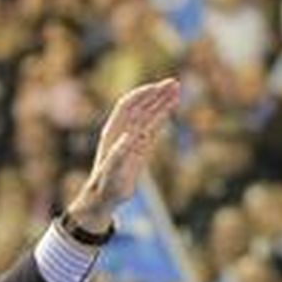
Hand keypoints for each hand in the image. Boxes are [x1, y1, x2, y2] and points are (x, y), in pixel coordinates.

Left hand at [66, 78, 180, 230]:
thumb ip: (119, 154)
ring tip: (177, 89)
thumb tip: (130, 136)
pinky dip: (163, 115)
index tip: (158, 87)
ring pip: (149, 114)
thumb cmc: (105, 185)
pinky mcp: (140, 147)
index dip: (142, 94)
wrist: (104, 198)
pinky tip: (172, 106)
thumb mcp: (111, 170)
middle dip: (156, 93)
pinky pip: (153, 126)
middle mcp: (122, 131)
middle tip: (175, 83)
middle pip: (141, 106)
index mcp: (113, 132)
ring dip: (162, 101)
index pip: (127, 106)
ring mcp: (132, 138)